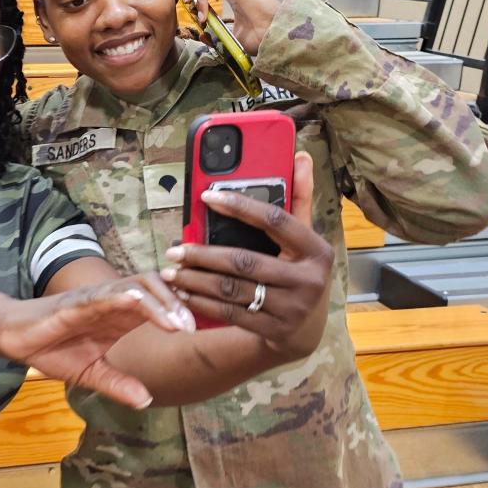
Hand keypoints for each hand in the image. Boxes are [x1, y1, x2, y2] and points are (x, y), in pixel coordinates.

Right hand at [0, 274, 193, 408]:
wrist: (14, 338)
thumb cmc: (52, 348)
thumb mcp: (90, 374)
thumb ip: (118, 384)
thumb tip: (146, 401)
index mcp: (122, 316)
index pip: (161, 304)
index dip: (184, 312)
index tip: (205, 332)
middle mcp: (115, 302)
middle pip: (157, 288)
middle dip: (180, 304)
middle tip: (195, 328)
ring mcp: (98, 298)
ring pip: (138, 286)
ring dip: (161, 302)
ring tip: (178, 324)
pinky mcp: (77, 302)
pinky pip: (105, 294)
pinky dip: (125, 296)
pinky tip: (140, 303)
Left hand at [161, 152, 332, 360]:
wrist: (306, 331)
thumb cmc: (298, 271)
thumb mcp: (303, 238)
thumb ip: (298, 197)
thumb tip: (299, 156)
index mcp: (317, 250)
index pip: (275, 220)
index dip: (240, 206)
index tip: (206, 197)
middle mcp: (308, 280)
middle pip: (245, 261)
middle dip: (204, 255)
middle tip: (175, 250)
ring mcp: (292, 309)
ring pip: (233, 290)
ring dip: (196, 281)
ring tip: (171, 272)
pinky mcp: (274, 331)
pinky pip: (230, 314)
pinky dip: (202, 303)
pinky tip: (183, 294)